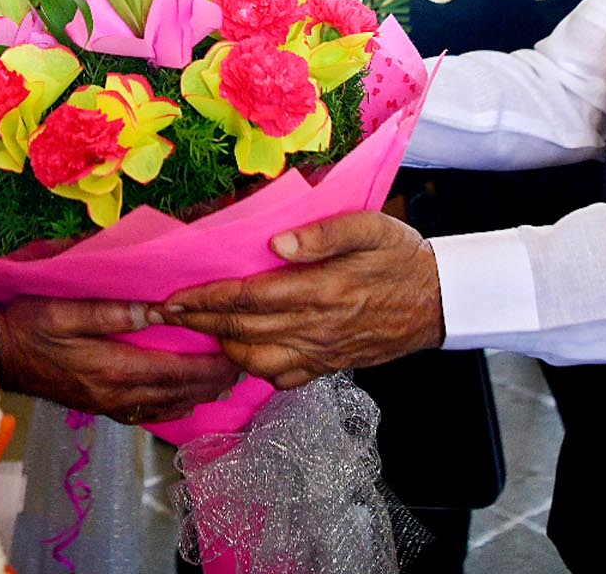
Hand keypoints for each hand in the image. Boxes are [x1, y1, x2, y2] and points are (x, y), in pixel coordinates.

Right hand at [0, 296, 239, 425]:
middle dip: (213, 383)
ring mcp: (109, 405)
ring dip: (198, 396)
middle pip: (178, 394)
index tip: (236, 355)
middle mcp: (117, 394)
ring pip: (166, 408)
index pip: (176, 372)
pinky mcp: (102, 407)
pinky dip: (173, 407)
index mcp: (114, 369)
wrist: (0, 354)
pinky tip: (184, 401)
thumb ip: (115, 312)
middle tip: (243, 368)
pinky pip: (147, 414)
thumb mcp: (68, 310)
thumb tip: (160, 310)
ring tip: (223, 382)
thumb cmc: (32, 325)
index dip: (210, 367)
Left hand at [151, 211, 444, 389]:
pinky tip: (240, 354)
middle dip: (198, 323)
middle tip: (163, 315)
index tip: (174, 297)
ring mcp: (322, 352)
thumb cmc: (403, 256)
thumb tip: (275, 243)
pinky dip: (254, 370)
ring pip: (256, 361)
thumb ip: (323, 233)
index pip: (249, 297)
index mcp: (322, 290)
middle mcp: (317, 327)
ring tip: (199, 330)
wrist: (442, 300)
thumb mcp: (371, 227)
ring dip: (221, 347)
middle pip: (242, 329)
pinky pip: (283, 378)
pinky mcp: (330, 366)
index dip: (207, 299)